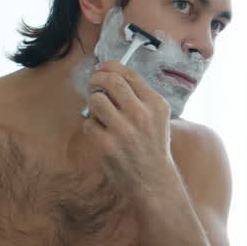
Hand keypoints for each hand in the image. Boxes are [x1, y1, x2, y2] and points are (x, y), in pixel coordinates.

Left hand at [84, 61, 175, 191]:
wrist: (153, 179)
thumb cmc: (152, 145)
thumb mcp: (157, 117)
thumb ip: (139, 96)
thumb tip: (110, 75)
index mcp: (156, 104)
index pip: (128, 74)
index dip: (110, 67)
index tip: (101, 68)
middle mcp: (141, 114)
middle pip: (110, 82)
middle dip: (97, 79)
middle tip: (94, 84)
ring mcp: (123, 130)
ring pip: (96, 100)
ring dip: (93, 103)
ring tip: (100, 112)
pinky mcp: (107, 144)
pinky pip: (88, 124)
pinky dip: (91, 126)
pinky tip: (102, 133)